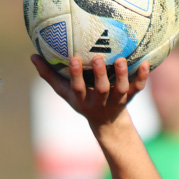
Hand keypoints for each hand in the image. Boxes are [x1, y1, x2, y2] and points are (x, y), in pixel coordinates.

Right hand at [31, 54, 148, 127]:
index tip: (73, 58)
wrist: (107, 123)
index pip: (77, 88)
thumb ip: (49, 75)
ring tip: (120, 59)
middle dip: (99, 75)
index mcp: (82, 99)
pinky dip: (142, 77)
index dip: (75, 75)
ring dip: (121, 75)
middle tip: (97, 58)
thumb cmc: (82, 100)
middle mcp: (100, 101)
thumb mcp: (64, 91)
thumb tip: (32, 56)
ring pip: (121, 90)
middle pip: (101, 90)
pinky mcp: (130, 98)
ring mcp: (116, 101)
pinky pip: (138, 88)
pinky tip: (146, 62)